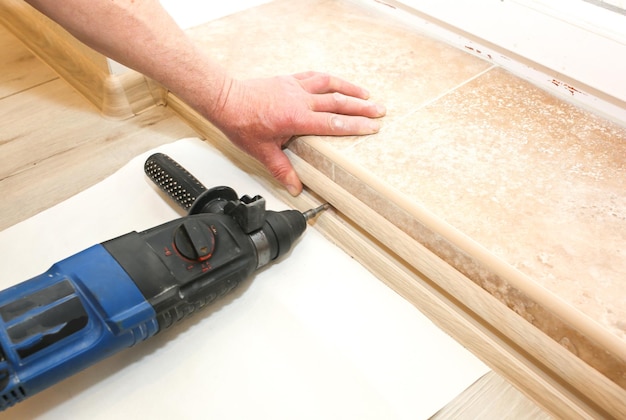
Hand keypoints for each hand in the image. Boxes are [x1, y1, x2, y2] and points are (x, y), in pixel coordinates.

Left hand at [212, 71, 385, 195]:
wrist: (226, 100)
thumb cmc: (242, 123)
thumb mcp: (262, 151)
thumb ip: (282, 169)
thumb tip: (295, 188)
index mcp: (296, 118)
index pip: (333, 124)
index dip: (355, 126)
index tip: (373, 127)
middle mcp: (300, 100)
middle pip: (338, 103)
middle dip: (361, 108)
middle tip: (380, 111)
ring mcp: (295, 87)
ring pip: (329, 85)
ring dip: (350, 89)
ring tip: (366, 95)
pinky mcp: (289, 80)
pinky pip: (314, 77)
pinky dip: (329, 79)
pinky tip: (337, 82)